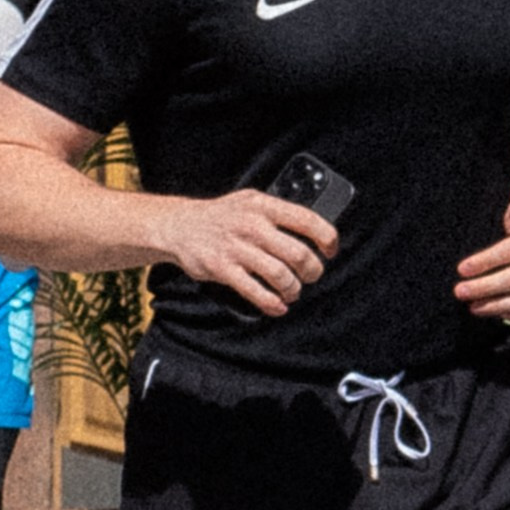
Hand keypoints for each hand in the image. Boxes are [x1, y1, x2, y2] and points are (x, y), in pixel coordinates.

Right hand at [156, 189, 335, 316]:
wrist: (179, 225)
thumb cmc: (222, 216)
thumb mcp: (251, 202)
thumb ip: (278, 214)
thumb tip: (313, 232)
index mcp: (264, 206)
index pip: (307, 220)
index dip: (327, 238)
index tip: (330, 251)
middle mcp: (252, 225)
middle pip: (298, 253)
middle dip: (312, 271)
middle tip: (311, 276)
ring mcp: (236, 248)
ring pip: (280, 275)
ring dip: (293, 289)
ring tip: (292, 292)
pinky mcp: (222, 268)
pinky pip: (254, 291)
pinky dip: (271, 303)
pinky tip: (277, 306)